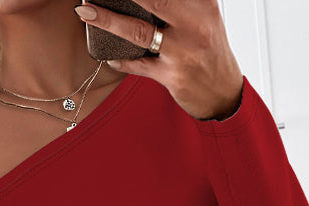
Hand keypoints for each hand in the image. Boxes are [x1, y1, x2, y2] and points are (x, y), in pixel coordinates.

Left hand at [73, 0, 243, 120]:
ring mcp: (182, 52)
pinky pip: (138, 65)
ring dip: (107, 20)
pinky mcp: (172, 76)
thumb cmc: (208, 49)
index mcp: (203, 4)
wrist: (223, 92)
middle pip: (151, 0)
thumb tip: (145, 2)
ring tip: (85, 11)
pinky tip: (109, 55)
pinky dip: (121, 59)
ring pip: (138, 31)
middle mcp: (194, 25)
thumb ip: (179, 3)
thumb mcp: (203, 16)